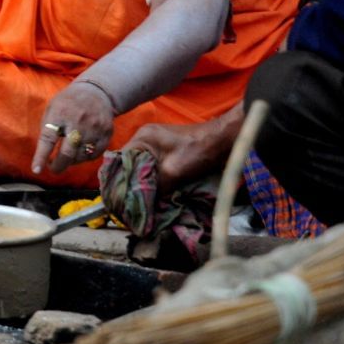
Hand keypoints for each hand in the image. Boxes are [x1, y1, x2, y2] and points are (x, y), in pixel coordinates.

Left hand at [32, 80, 115, 175]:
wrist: (96, 92)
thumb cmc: (68, 102)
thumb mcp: (52, 108)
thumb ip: (47, 128)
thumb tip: (44, 154)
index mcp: (60, 113)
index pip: (48, 138)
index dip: (41, 155)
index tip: (36, 170)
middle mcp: (78, 121)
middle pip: (68, 153)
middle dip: (58, 166)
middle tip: (53, 169)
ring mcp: (94, 128)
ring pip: (81, 157)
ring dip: (71, 161)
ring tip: (66, 156)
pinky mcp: (106, 134)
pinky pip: (94, 155)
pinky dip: (84, 158)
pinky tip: (79, 152)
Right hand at [124, 111, 238, 193]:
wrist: (222, 140)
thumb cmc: (197, 151)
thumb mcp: (173, 172)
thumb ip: (156, 187)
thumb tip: (146, 205)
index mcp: (142, 138)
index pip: (121, 160)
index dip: (120, 180)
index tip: (121, 198)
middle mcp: (145, 138)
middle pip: (131, 164)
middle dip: (132, 183)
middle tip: (131, 202)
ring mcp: (156, 143)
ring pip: (143, 166)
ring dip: (144, 182)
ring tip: (143, 200)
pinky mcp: (167, 150)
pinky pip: (153, 166)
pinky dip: (154, 178)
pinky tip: (156, 192)